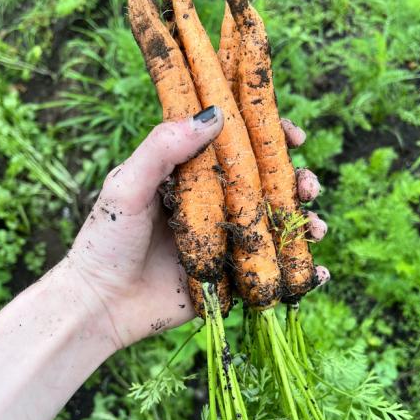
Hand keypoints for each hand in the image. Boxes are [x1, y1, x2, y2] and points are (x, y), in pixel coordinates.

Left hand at [64, 109, 328, 348]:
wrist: (102, 304)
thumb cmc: (107, 240)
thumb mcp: (127, 186)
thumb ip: (163, 148)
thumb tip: (215, 115)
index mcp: (194, 177)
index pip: (239, 147)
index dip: (270, 138)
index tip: (294, 136)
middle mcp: (215, 205)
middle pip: (267, 186)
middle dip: (297, 182)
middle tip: (308, 187)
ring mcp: (226, 242)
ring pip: (276, 225)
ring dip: (305, 222)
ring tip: (317, 227)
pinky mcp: (231, 277)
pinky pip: (272, 270)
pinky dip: (299, 271)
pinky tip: (317, 271)